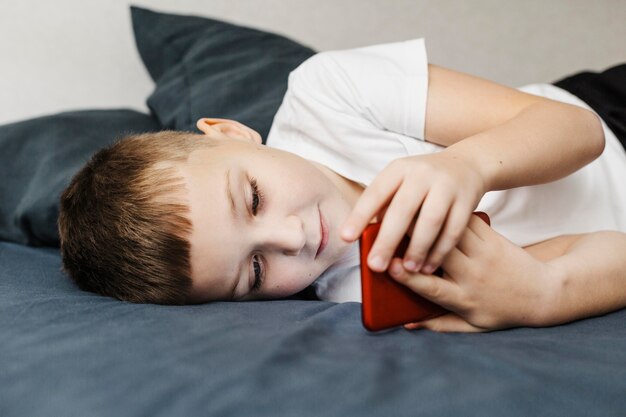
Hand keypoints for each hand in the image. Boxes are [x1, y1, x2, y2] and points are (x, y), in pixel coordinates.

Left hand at [341, 151, 484, 273]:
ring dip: (417, 249)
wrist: (467, 164)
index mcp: (399, 169)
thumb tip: (364, 238)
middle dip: (387, 240)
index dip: (359, 216)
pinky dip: (440, 251)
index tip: (345, 238)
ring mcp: (446, 185)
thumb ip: (385, 205)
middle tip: (375, 265)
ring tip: (407, 268)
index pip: (375, 193)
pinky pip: (453, 230)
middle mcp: (421, 174)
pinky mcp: (466, 200)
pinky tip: (429, 266)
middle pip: (402, 209)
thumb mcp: (401, 182)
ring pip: (430, 221)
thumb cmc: (423, 181)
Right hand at [388, 215, 558, 331]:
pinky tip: (432, 203)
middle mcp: (473, 275)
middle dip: (413, 238)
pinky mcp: (492, 238)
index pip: (432, 287)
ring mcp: (484, 254)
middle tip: (389, 224)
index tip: (391, 265)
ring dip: (428, 219)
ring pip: (451, 232)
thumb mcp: (474, 326)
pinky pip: (466, 221)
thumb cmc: (503, 311)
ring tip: (406, 208)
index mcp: (464, 299)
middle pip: (439, 253)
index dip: (409, 277)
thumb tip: (409, 324)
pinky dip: (448, 211)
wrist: (543, 294)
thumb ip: (441, 325)